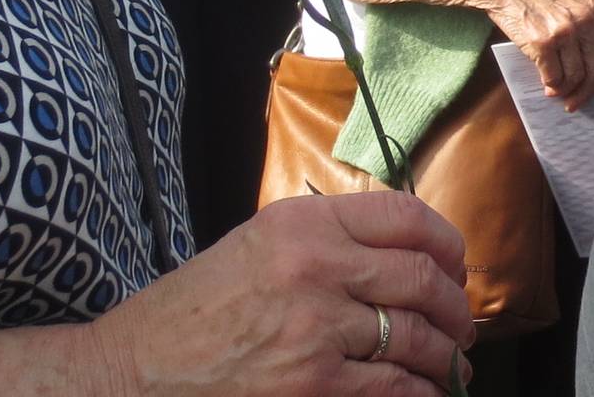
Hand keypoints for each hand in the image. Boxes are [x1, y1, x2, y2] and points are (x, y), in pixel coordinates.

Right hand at [83, 192, 473, 396]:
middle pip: (423, 278)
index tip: (456, 266)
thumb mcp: (255, 247)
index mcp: (301, 223)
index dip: (447, 244)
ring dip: (446, 356)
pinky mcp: (315, 385)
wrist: (132, 373)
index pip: (405, 215)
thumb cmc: (190, 314)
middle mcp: (315, 266)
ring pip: (419, 337)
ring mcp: (317, 328)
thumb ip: (326, 241)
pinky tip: (424, 393)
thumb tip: (404, 259)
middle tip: (461, 326)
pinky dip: (421, 392)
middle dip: (455, 307)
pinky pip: (395, 386)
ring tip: (451, 365)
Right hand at [466, 0, 593, 111]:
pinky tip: (546, 84)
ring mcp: (564, 32)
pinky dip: (550, 85)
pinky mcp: (543, 43)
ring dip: (565, 90)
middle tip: (576, 100)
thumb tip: (593, 57)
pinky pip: (553, 77)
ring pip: (575, 76)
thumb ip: (587, 21)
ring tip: (556, 91)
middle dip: (587, 91)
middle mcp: (584, 20)